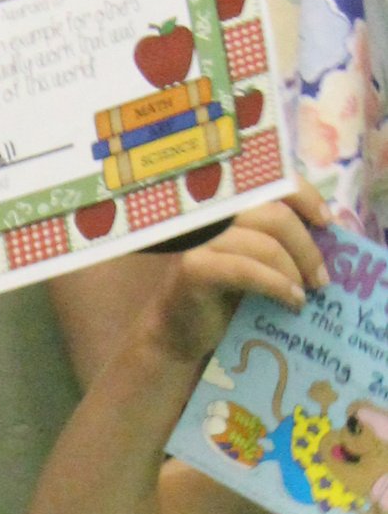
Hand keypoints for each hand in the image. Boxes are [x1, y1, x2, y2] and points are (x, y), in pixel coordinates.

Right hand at [155, 187, 330, 367]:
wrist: (183, 331)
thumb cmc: (224, 293)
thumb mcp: (256, 258)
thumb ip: (279, 237)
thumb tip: (331, 229)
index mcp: (227, 205)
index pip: (270, 182)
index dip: (304, 195)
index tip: (326, 221)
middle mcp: (211, 214)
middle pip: (275, 215)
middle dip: (306, 247)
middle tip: (322, 278)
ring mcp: (199, 239)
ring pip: (265, 244)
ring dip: (294, 270)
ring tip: (306, 294)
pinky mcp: (194, 267)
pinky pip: (247, 270)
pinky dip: (277, 285)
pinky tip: (292, 301)